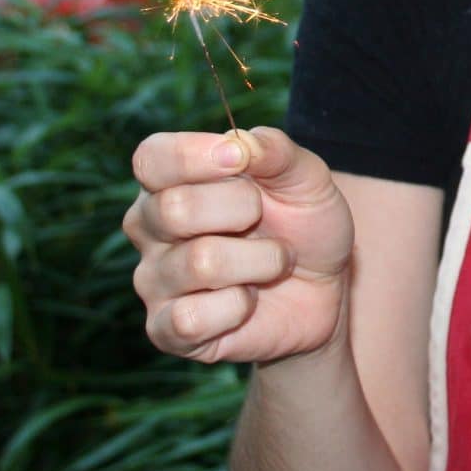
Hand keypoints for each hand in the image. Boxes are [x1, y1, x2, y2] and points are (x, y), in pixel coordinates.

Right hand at [123, 126, 353, 364]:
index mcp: (168, 179)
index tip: (241, 159)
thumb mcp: (307, 179)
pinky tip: (248, 300)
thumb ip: (277, 152)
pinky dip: (240, 307)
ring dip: (261, 261)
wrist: (323, 291)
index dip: (195, 156)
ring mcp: (152, 280)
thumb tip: (242, 141)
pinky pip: (193, 318)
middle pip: (174, 209)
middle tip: (264, 219)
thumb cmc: (303, 225)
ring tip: (272, 262)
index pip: (152, 158)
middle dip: (244, 209)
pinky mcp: (166, 330)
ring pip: (200, 262)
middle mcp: (148, 226)